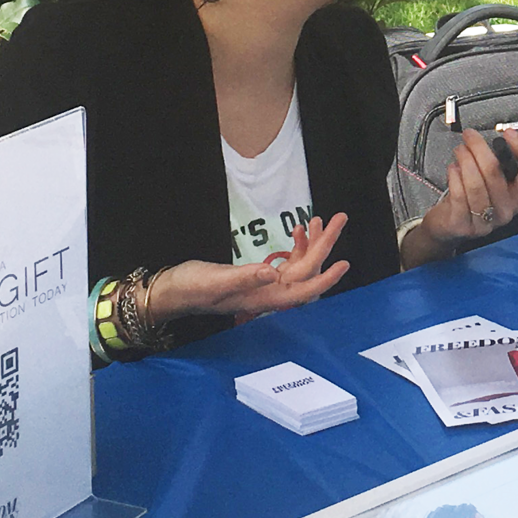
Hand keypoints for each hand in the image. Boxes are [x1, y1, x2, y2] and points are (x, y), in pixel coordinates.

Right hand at [144, 214, 350, 322]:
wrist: (172, 290)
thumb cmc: (192, 288)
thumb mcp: (216, 281)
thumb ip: (245, 277)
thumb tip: (272, 273)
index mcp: (264, 299)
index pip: (304, 290)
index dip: (325, 278)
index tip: (344, 262)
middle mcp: (269, 293)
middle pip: (306, 271)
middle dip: (324, 245)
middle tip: (339, 218)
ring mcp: (264, 285)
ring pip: (299, 264)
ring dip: (312, 243)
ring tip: (320, 218)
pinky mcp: (257, 276)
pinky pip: (286, 262)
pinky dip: (295, 245)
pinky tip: (297, 230)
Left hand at [419, 127, 517, 248]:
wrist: (450, 228)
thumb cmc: (473, 200)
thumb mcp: (494, 183)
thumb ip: (504, 162)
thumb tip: (510, 135)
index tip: (508, 132)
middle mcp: (506, 211)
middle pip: (495, 173)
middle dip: (480, 148)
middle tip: (470, 136)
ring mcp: (485, 222)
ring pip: (475, 183)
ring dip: (465, 160)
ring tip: (460, 150)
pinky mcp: (463, 225)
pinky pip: (459, 195)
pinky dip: (454, 176)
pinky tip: (452, 167)